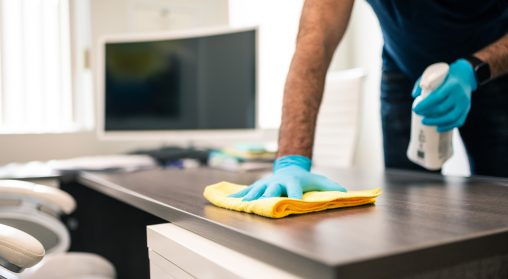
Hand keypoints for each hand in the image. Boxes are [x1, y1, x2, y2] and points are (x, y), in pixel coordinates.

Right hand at [229, 155, 346, 200]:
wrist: (289, 168)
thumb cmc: (306, 179)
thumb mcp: (319, 181)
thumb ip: (331, 187)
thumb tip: (345, 192)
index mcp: (293, 182)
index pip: (294, 189)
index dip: (294, 195)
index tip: (294, 202)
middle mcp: (278, 182)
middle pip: (272, 189)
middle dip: (268, 195)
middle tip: (264, 201)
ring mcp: (266, 183)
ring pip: (257, 190)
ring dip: (250, 196)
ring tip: (243, 203)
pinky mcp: (258, 186)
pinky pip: (246, 190)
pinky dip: (238, 195)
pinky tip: (229, 200)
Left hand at [412, 59, 476, 131]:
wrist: (465, 75)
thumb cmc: (444, 76)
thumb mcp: (433, 74)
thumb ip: (422, 83)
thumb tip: (414, 96)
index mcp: (452, 84)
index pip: (437, 97)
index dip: (425, 105)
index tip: (415, 109)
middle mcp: (460, 94)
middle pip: (442, 109)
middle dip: (428, 114)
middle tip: (419, 115)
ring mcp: (465, 103)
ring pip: (451, 117)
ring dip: (436, 122)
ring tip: (425, 122)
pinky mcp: (467, 109)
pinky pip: (459, 121)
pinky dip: (448, 126)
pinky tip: (438, 128)